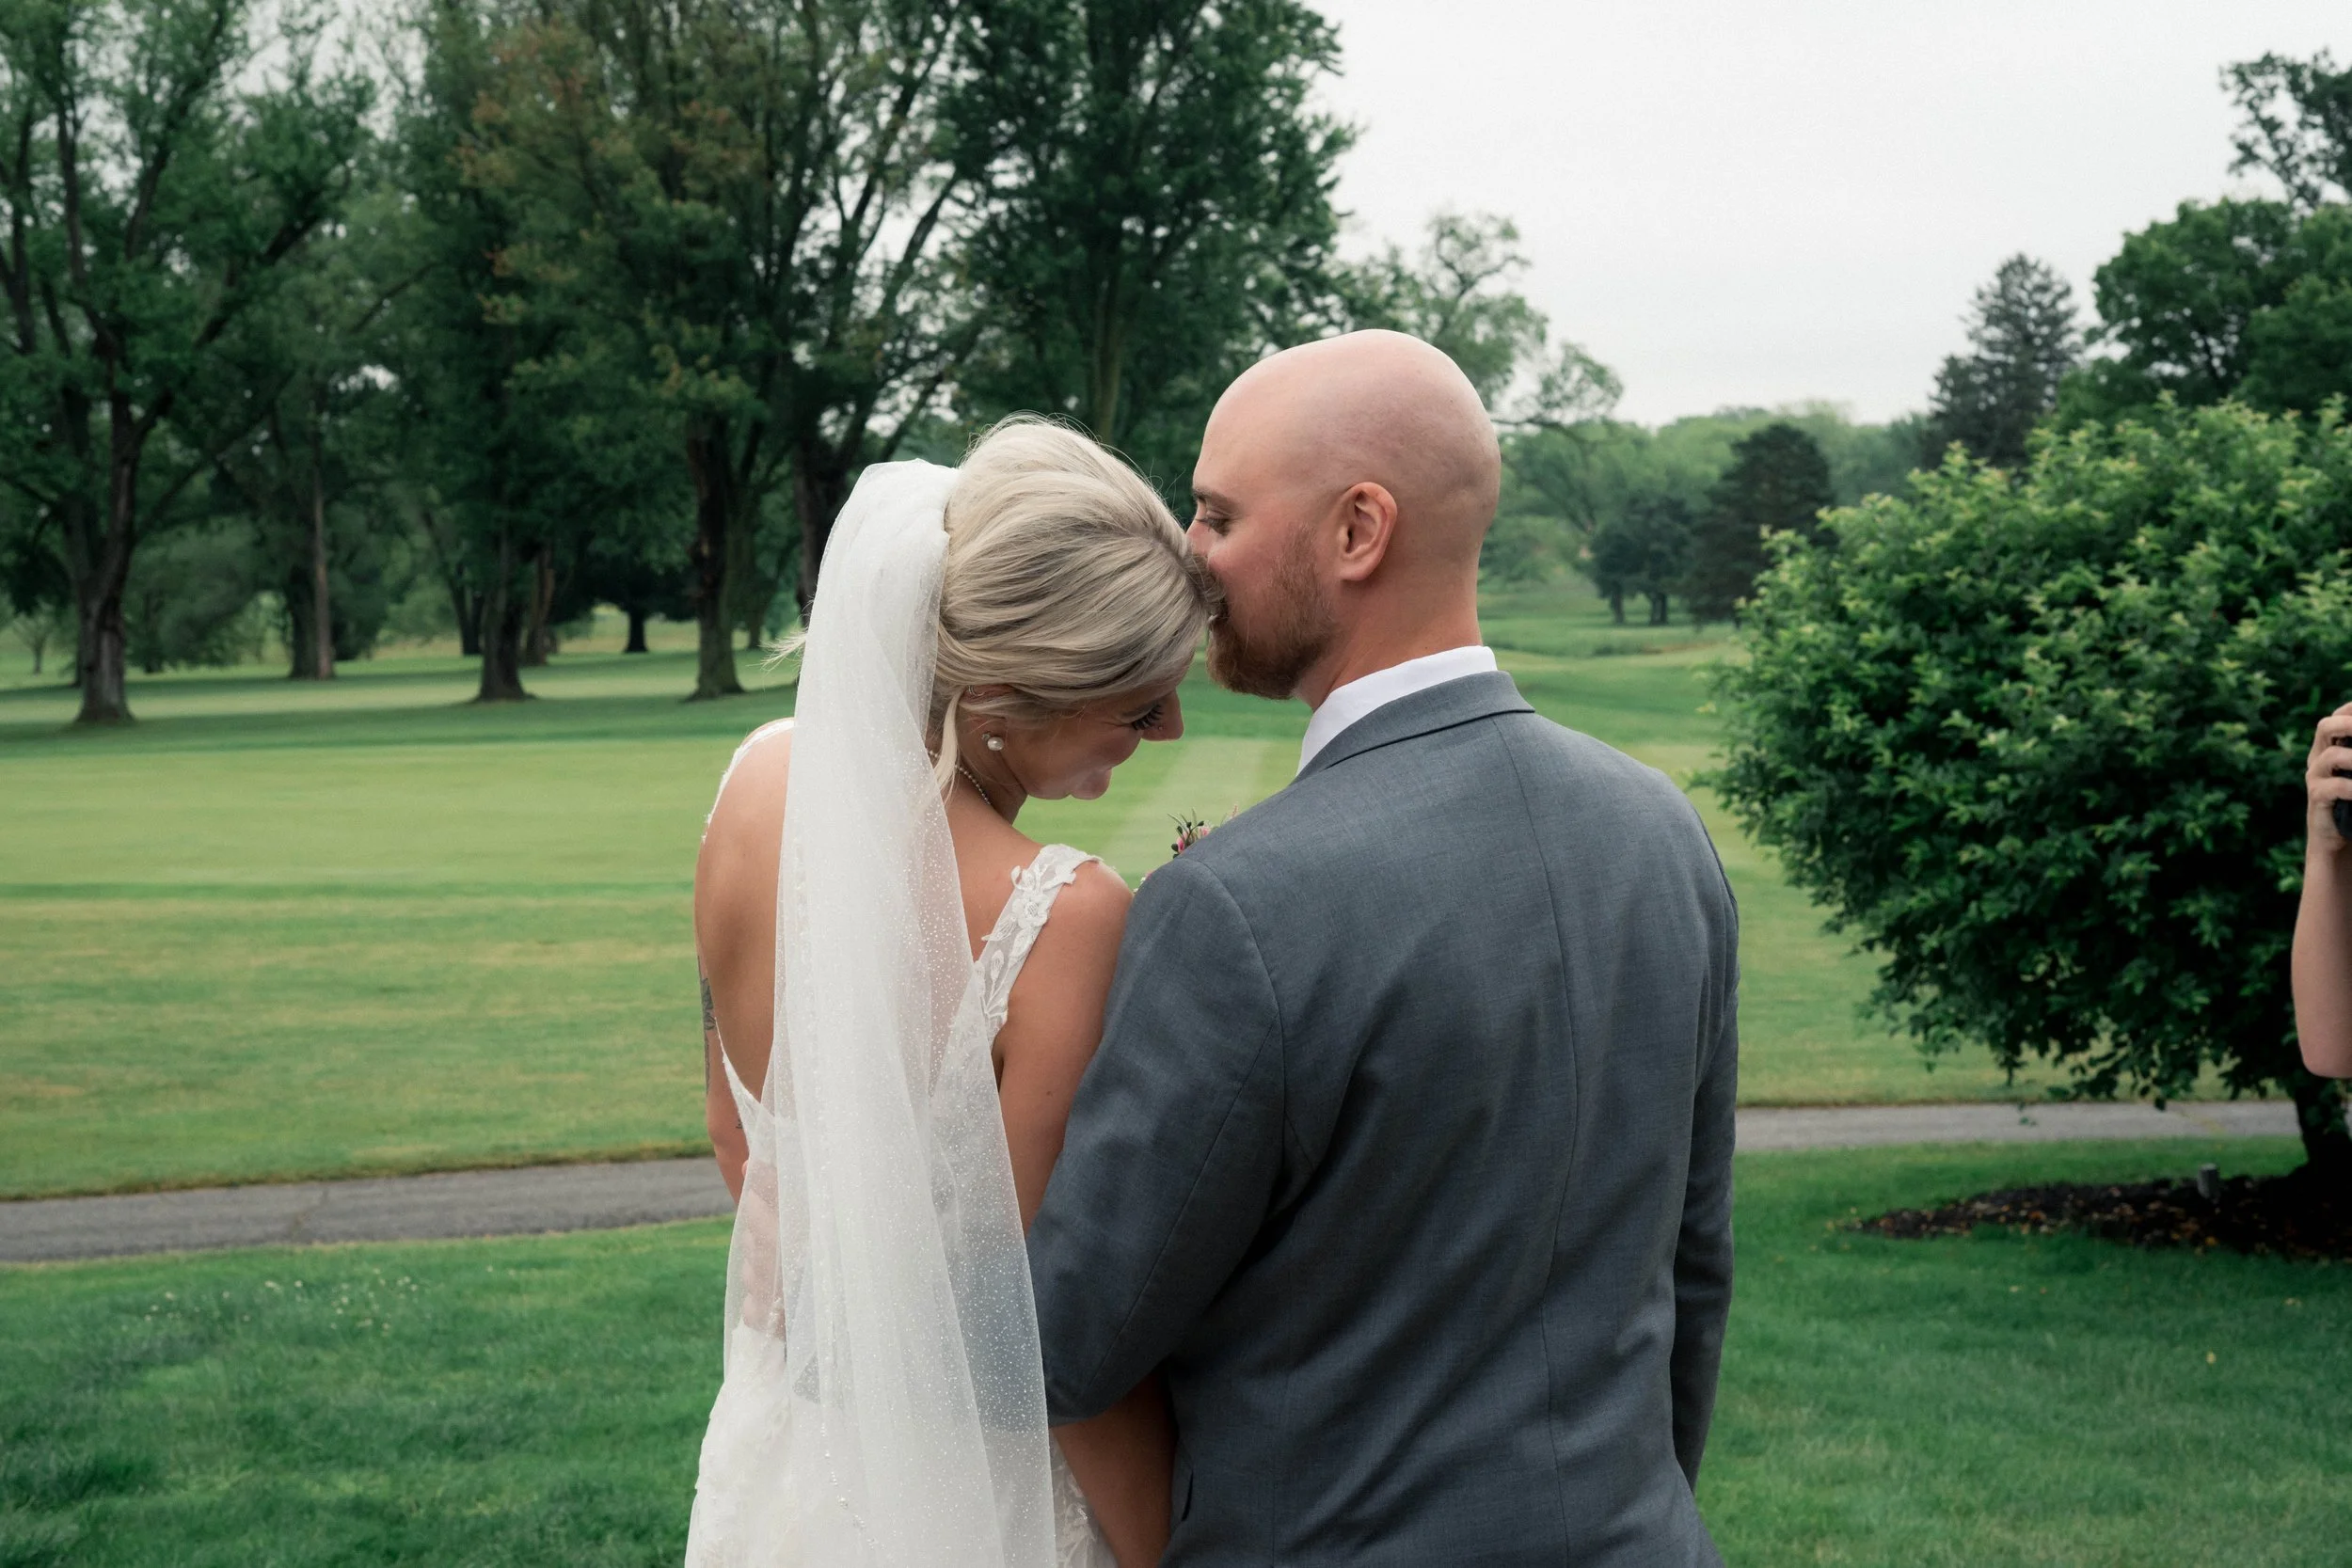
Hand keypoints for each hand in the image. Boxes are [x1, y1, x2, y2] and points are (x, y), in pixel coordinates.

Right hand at [2304, 702, 2351, 849]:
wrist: (2337, 840)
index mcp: (2330, 748)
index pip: (2337, 717)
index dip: (2351, 708)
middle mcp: (2319, 759)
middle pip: (2325, 727)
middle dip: (2348, 722)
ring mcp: (2315, 778)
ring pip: (2332, 755)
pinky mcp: (2317, 798)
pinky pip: (2333, 786)